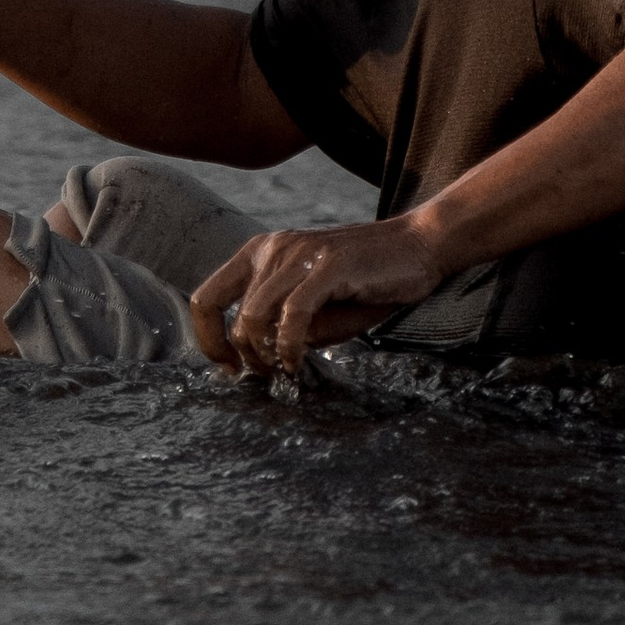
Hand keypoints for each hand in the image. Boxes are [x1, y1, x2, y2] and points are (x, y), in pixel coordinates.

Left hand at [189, 212, 450, 377]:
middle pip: (232, 317)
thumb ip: (281, 326)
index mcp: (260, 253)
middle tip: (272, 378)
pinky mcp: (327, 265)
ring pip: (255, 316)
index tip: (232, 369)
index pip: (206, 299)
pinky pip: (292, 314)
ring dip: (266, 356)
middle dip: (247, 359)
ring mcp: (299, 253)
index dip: (209, 342)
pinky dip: (289, 346)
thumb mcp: (316, 308)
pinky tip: (299, 363)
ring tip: (287, 372)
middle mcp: (271, 248)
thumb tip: (256, 363)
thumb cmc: (365, 284)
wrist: (418, 246)